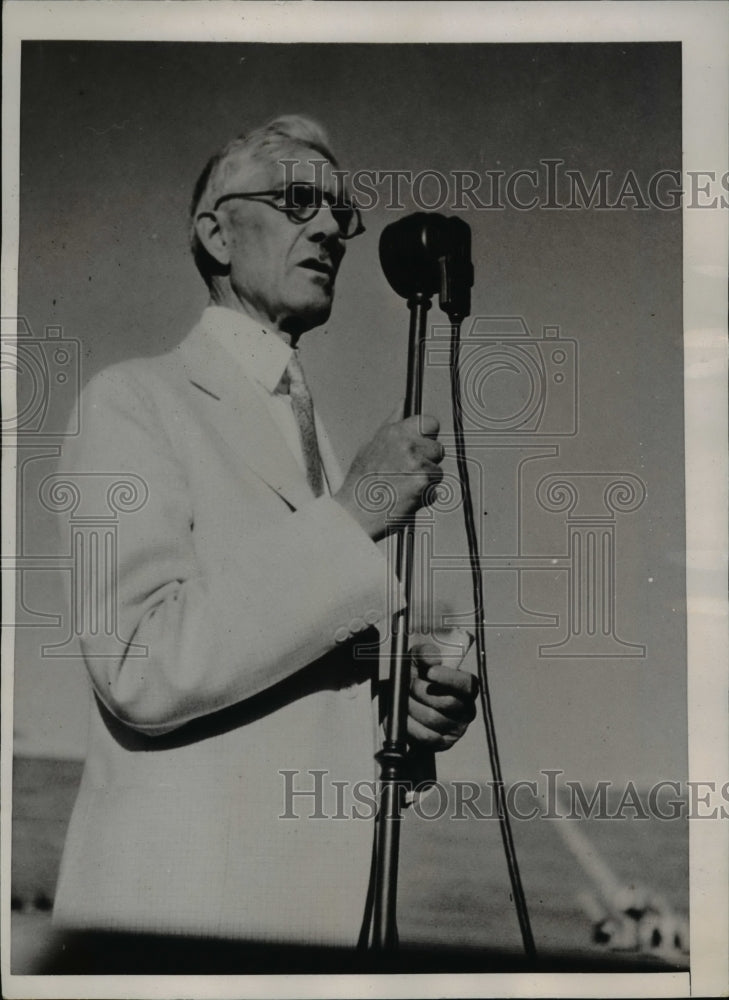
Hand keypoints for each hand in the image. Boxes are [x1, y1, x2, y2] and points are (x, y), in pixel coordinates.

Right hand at [333, 404, 443, 540]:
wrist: (354, 513)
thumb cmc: (361, 482)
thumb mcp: (370, 445)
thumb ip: (392, 424)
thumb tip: (403, 402)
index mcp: (394, 432)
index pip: (430, 422)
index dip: (429, 436)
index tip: (422, 446)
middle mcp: (406, 444)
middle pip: (438, 449)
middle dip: (428, 462)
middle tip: (407, 474)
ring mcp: (416, 463)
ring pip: (437, 472)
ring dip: (426, 482)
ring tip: (402, 488)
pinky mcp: (422, 483)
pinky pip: (435, 491)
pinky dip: (424, 498)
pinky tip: (405, 499)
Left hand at [407, 638, 477, 751]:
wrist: (402, 703)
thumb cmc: (416, 678)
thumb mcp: (418, 659)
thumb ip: (425, 653)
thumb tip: (432, 660)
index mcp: (466, 688)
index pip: (468, 684)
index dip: (449, 678)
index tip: (430, 672)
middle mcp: (466, 709)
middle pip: (448, 702)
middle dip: (422, 691)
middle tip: (410, 685)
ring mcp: (456, 729)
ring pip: (433, 719)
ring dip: (412, 707)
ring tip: (404, 699)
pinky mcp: (443, 744)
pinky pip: (426, 737)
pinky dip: (410, 725)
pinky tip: (404, 716)